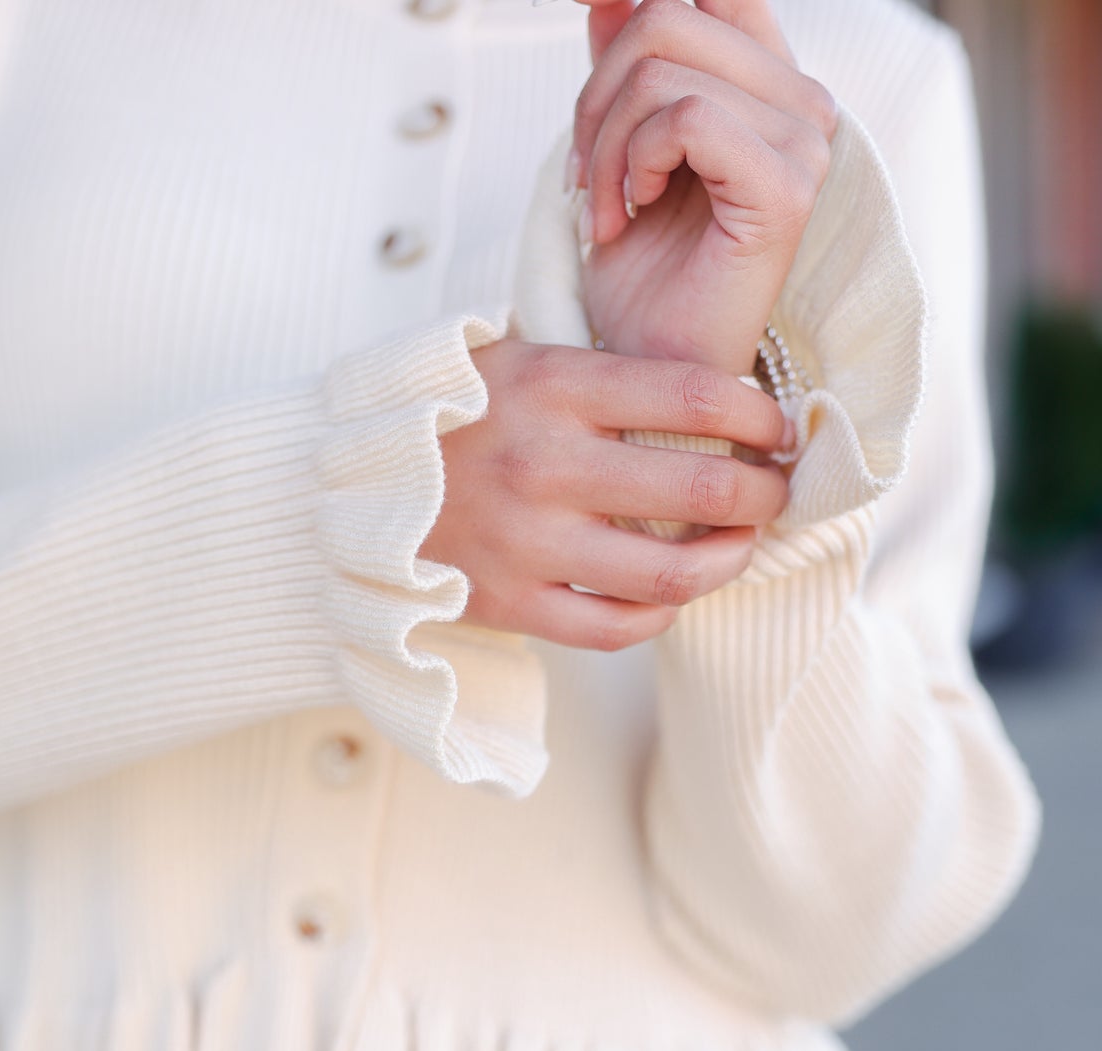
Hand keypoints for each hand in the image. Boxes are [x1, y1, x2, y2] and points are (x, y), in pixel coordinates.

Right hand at [420, 337, 791, 649]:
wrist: (338, 487)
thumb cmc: (446, 417)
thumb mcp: (511, 359)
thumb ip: (597, 374)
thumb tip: (713, 394)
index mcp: (553, 387)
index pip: (696, 397)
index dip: (759, 415)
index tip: (775, 429)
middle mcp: (546, 466)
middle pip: (703, 489)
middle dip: (763, 493)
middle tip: (773, 492)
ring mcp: (528, 543)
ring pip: (670, 572)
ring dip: (728, 561)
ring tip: (739, 546)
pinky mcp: (510, 604)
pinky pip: (614, 629)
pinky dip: (659, 615)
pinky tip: (669, 594)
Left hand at [568, 0, 837, 373]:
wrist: (654, 373)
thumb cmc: (644, 280)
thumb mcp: (617, 153)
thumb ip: (623, 67)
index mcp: (766, 86)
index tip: (580, 3)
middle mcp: (800, 103)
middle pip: (669, 16)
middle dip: (597, 95)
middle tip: (582, 176)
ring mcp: (803, 143)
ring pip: (667, 69)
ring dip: (605, 142)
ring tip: (603, 210)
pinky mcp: (786, 188)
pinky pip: (690, 119)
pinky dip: (636, 163)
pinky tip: (630, 214)